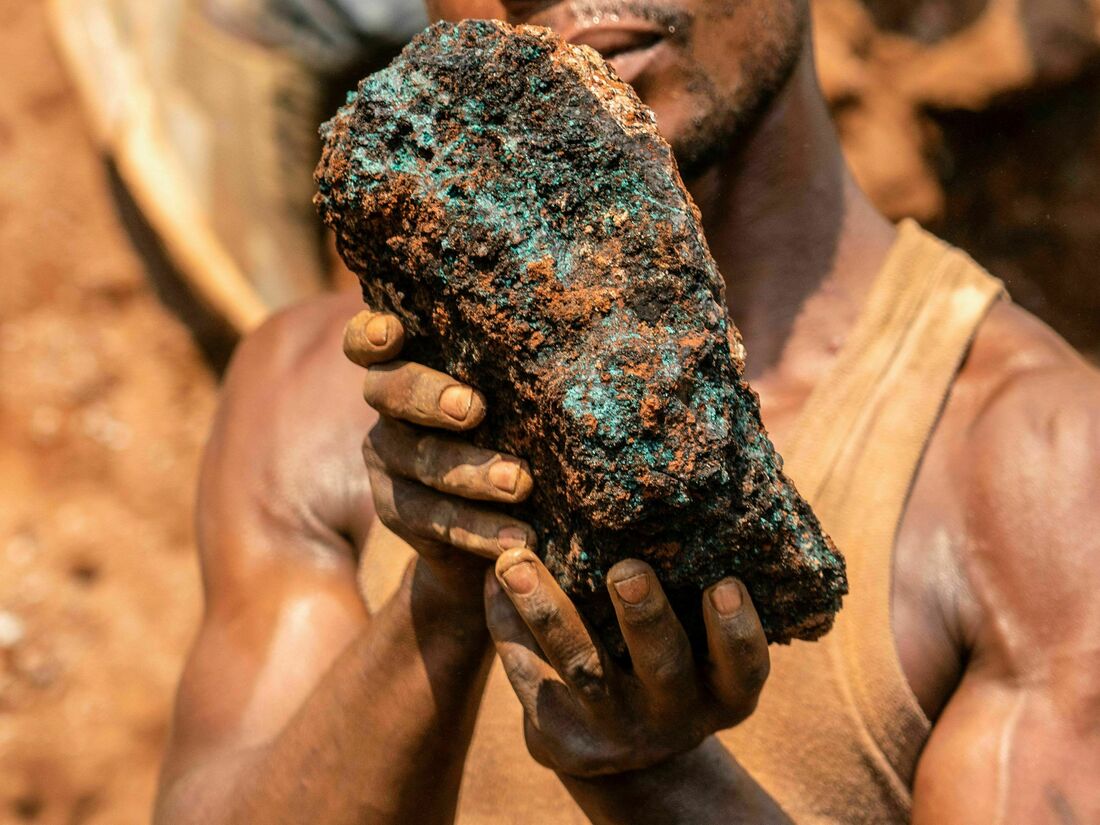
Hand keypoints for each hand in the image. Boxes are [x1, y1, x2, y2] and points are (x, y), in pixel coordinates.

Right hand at [343, 311, 536, 577]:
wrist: (493, 521)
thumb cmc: (514, 425)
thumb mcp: (511, 394)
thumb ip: (516, 366)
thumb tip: (579, 320)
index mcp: (409, 366)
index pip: (366, 342)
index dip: (371, 334)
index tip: (394, 333)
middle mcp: (389, 412)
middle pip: (388, 392)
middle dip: (429, 397)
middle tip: (473, 409)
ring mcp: (391, 465)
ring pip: (423, 462)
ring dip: (472, 473)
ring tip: (520, 483)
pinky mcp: (402, 516)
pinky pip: (438, 521)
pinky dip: (481, 530)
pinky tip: (518, 539)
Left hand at [484, 550, 769, 777]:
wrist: (620, 753)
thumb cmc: (670, 661)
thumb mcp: (700, 647)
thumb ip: (696, 589)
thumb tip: (682, 492)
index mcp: (723, 693)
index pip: (744, 667)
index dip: (737, 631)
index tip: (724, 584)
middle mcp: (674, 717)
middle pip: (662, 666)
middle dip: (644, 616)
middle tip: (627, 571)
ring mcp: (615, 732)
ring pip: (582, 668)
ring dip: (548, 611)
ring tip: (516, 563)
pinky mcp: (560, 738)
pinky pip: (530, 674)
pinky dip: (508, 623)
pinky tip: (492, 578)